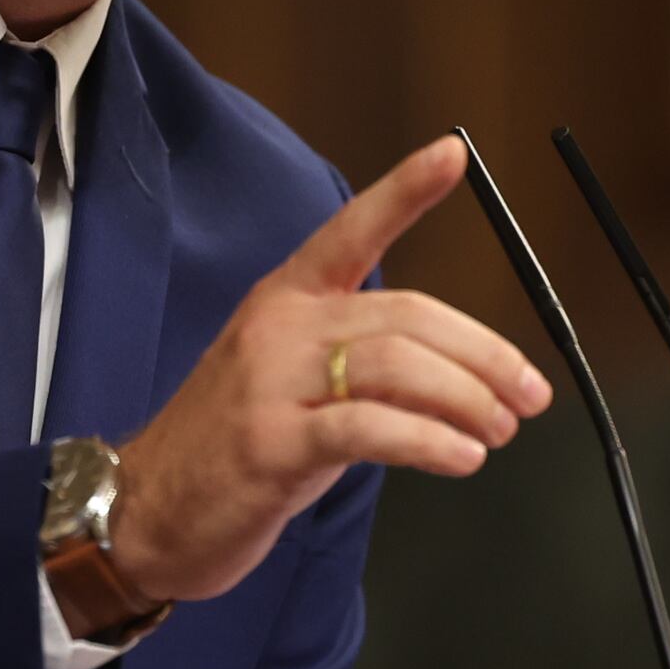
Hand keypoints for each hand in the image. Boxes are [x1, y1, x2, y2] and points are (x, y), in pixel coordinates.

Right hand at [101, 134, 551, 614]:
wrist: (143, 512)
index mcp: (285, 301)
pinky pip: (367, 428)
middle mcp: (279, 329)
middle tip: (526, 395)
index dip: (403, 191)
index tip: (451, 155)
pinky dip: (428, 441)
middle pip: (406, 317)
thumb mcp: (292, 385)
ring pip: (395, 365)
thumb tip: (458, 380)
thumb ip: (360, 366)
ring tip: (498, 431)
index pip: (351, 231)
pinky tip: (461, 457)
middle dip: (483, 355)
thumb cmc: (228, 450)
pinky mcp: (271, 444)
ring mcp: (271, 384)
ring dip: (466, 399)